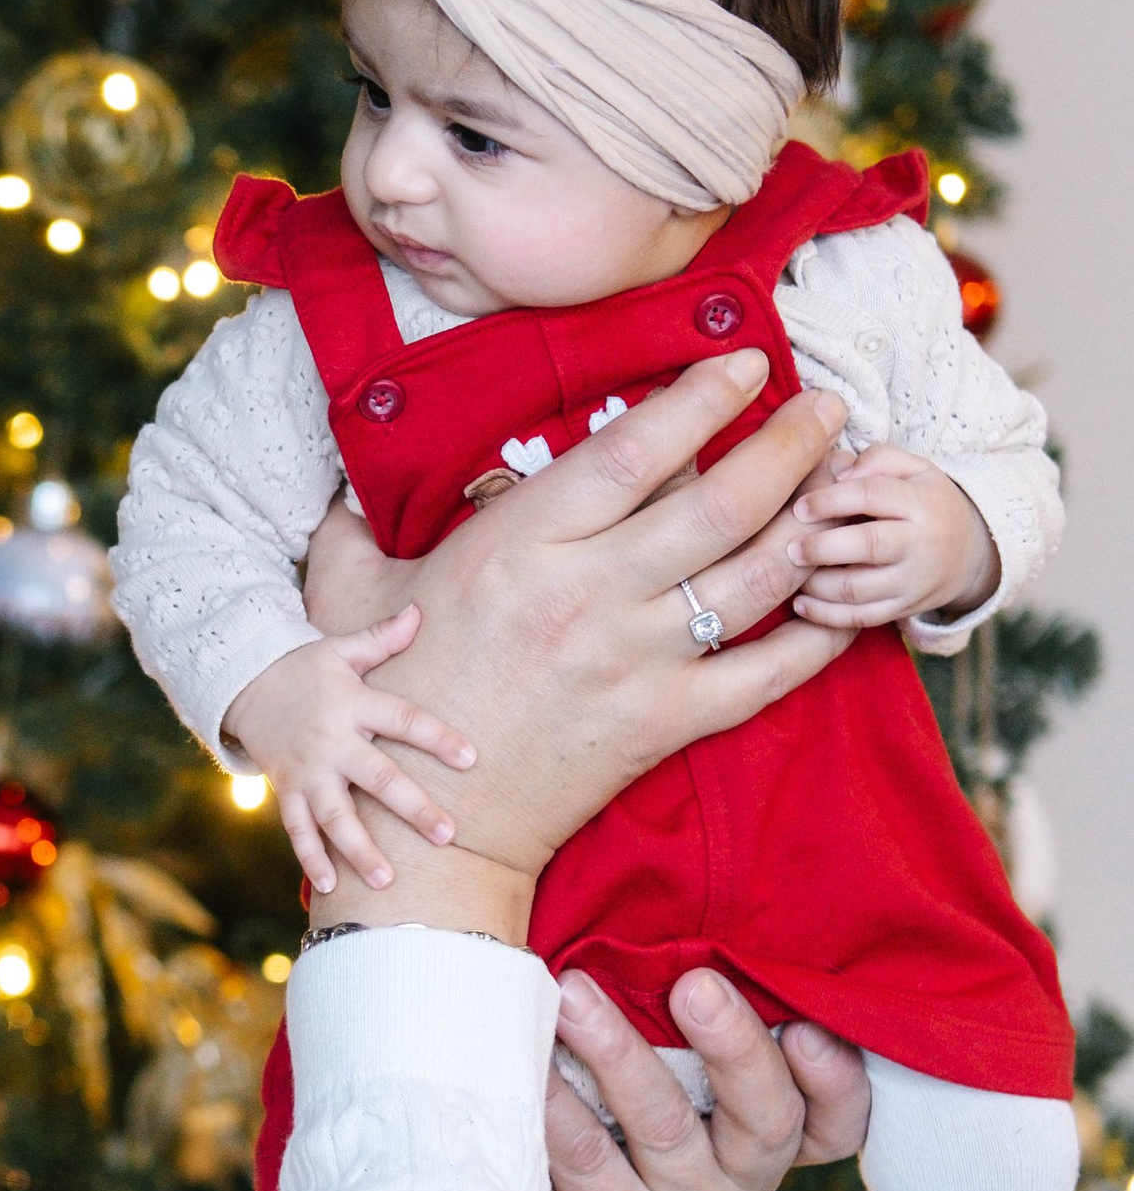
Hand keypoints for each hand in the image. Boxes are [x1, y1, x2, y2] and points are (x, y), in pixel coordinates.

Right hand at [222, 617, 476, 898]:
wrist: (241, 682)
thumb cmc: (303, 667)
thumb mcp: (339, 649)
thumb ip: (380, 639)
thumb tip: (419, 612)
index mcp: (354, 704)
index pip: (403, 720)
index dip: (437, 738)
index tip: (472, 758)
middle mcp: (333, 741)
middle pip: (377, 777)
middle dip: (412, 807)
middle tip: (448, 834)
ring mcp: (307, 771)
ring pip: (335, 815)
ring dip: (359, 849)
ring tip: (387, 880)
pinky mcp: (286, 790)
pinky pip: (297, 829)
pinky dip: (310, 858)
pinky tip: (328, 889)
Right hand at [301, 351, 853, 943]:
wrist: (423, 826)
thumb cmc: (387, 700)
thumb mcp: (352, 594)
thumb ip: (351, 526)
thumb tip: (344, 480)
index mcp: (519, 545)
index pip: (632, 451)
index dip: (701, 398)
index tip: (748, 364)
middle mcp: (586, 595)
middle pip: (718, 502)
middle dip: (789, 443)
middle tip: (829, 406)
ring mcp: (632, 662)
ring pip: (752, 576)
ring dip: (812, 520)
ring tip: (846, 481)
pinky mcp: (662, 725)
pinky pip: (764, 675)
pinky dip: (816, 638)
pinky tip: (845, 601)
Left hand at [545, 966, 871, 1190]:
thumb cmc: (607, 1106)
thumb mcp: (667, 1062)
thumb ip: (696, 1017)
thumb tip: (689, 935)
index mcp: (765, 1139)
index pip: (837, 1122)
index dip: (836, 1082)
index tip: (807, 1030)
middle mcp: (736, 1187)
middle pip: (765, 1121)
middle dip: (734, 1045)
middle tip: (693, 985)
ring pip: (663, 1130)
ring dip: (621, 1055)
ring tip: (575, 997)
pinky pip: (586, 1162)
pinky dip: (558, 1103)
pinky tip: (532, 1060)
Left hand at [786, 441, 996, 629]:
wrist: (970, 554)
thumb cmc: (928, 503)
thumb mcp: (916, 469)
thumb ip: (879, 459)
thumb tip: (840, 471)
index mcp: (921, 502)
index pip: (871, 495)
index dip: (830, 499)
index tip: (799, 507)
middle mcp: (920, 544)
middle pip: (867, 545)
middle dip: (822, 546)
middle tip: (791, 547)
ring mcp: (912, 581)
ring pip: (859, 589)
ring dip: (818, 583)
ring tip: (793, 572)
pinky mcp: (903, 609)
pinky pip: (862, 618)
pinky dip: (827, 616)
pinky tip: (801, 604)